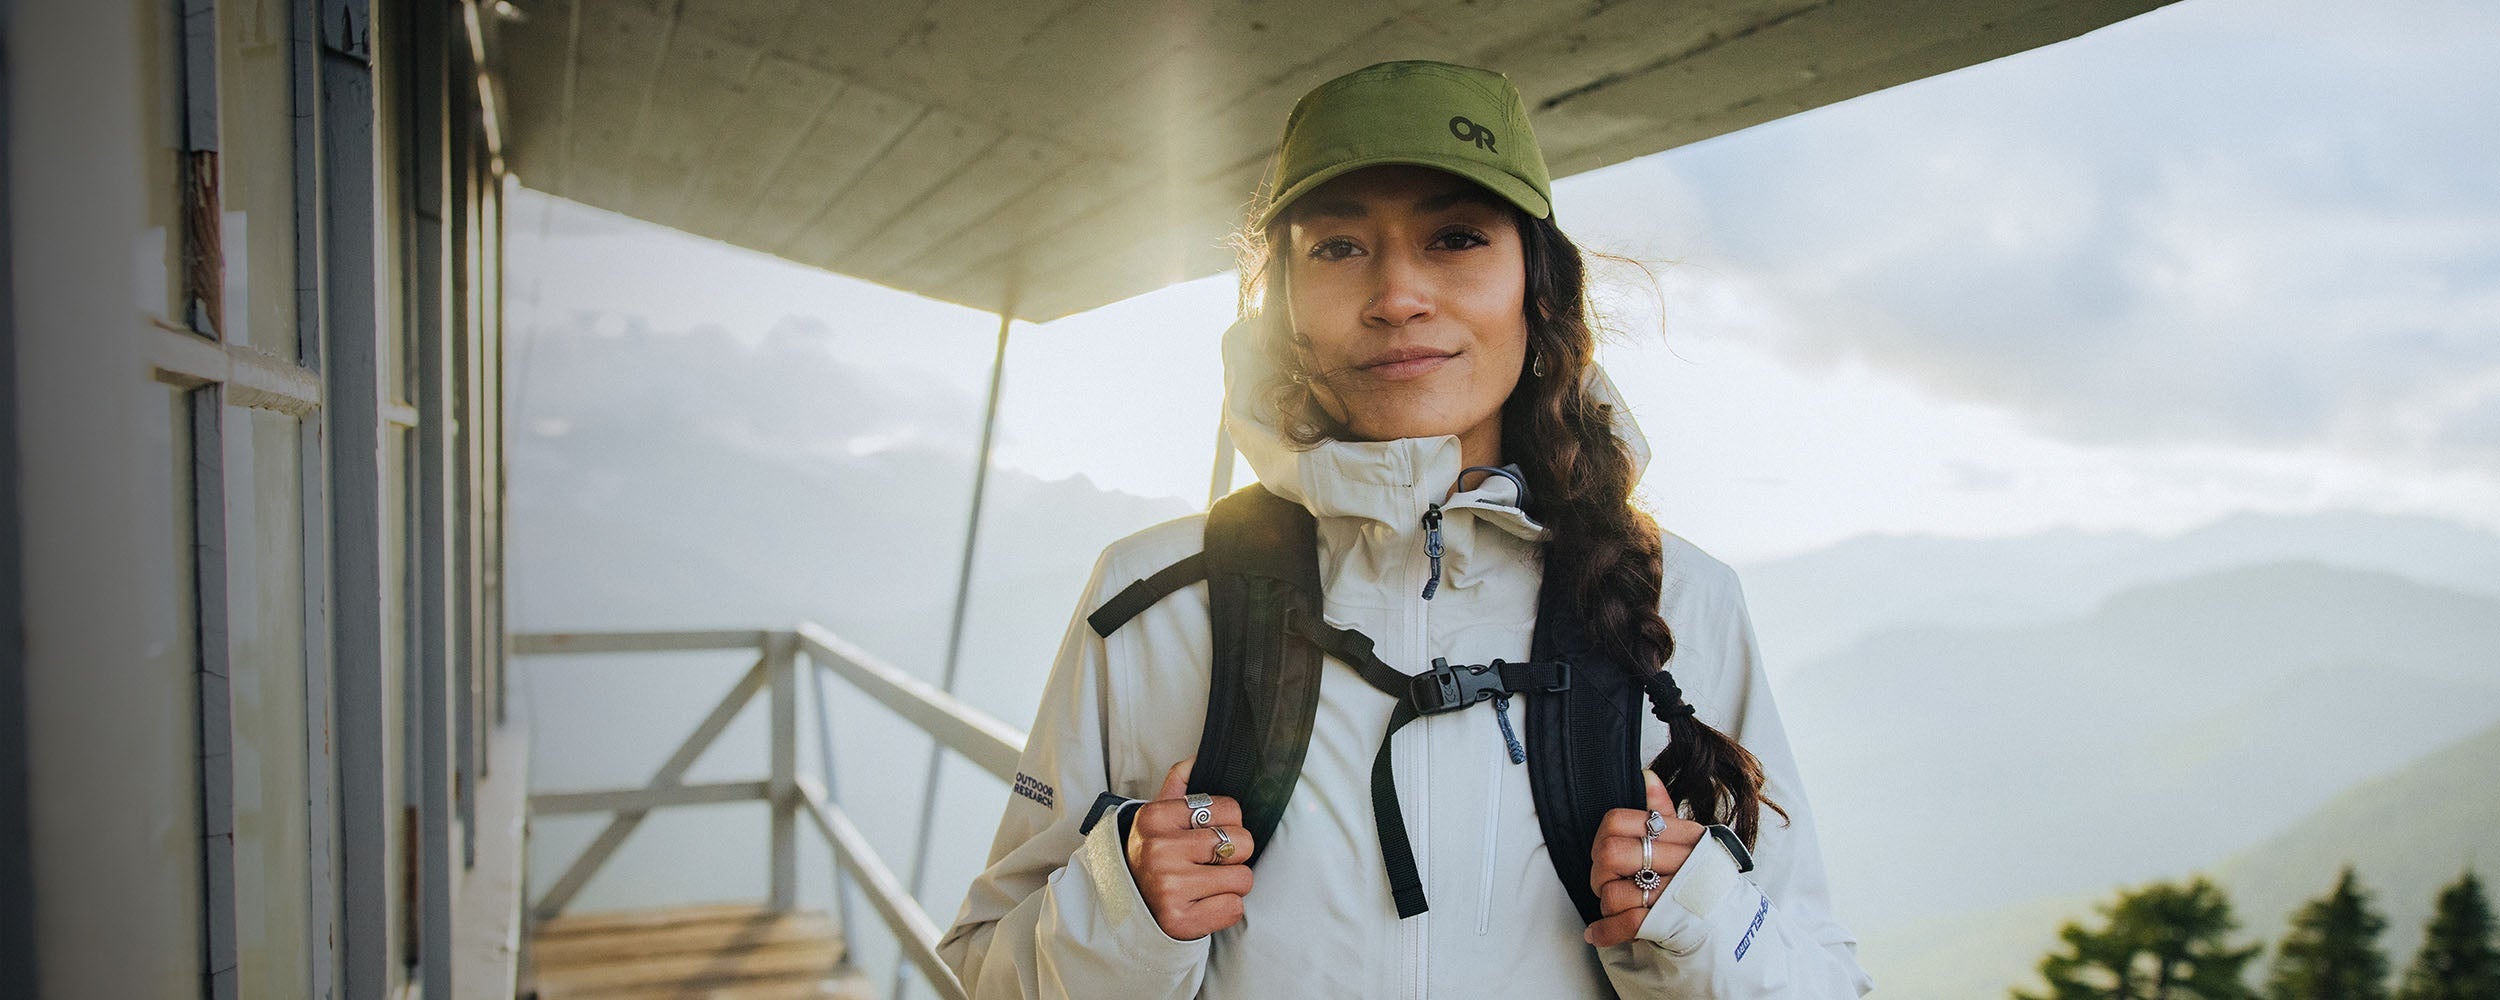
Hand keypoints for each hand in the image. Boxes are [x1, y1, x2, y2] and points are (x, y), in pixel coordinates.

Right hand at [1123, 758, 1257, 939]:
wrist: (1125, 906)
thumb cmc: (1152, 857)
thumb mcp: (1157, 816)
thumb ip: (1178, 784)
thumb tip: (1198, 758)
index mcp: (1155, 817)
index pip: (1231, 809)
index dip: (1229, 824)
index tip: (1206, 836)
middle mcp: (1159, 850)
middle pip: (1243, 843)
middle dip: (1234, 855)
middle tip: (1208, 863)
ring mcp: (1169, 887)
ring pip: (1243, 879)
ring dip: (1231, 885)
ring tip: (1204, 884)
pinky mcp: (1179, 921)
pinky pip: (1234, 908)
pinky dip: (1224, 909)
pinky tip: (1202, 904)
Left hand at [1584, 770, 1702, 946]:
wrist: (1731, 923)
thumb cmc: (1702, 878)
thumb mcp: (1688, 841)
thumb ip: (1662, 811)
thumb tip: (1646, 775)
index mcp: (1683, 834)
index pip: (1618, 822)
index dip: (1602, 838)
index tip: (1605, 852)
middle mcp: (1681, 860)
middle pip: (1611, 854)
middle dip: (1600, 874)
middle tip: (1609, 882)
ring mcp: (1675, 893)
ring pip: (1614, 893)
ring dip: (1607, 905)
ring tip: (1617, 907)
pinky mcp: (1670, 923)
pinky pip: (1626, 923)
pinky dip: (1606, 932)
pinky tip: (1598, 933)